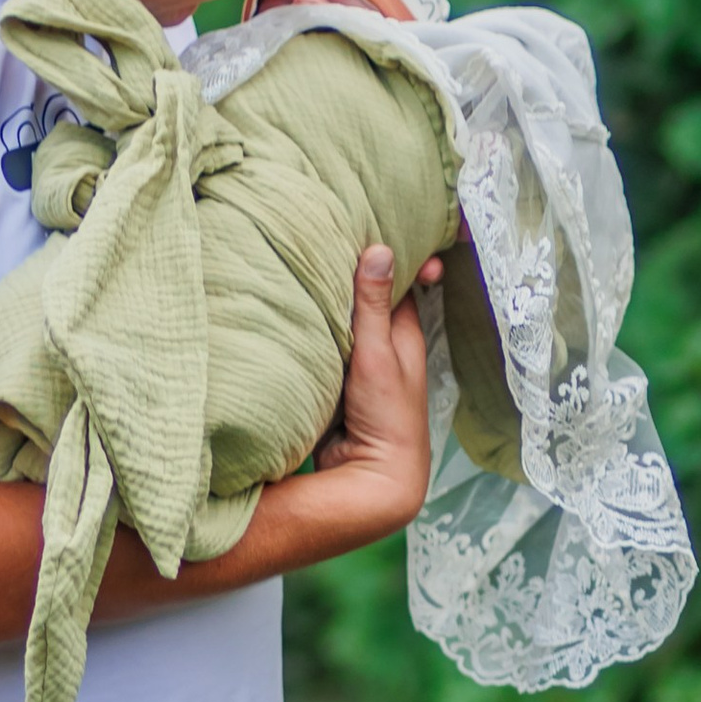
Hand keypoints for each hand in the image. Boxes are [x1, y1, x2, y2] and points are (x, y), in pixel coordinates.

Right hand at [312, 243, 439, 522]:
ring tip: (309, 260)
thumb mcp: (376, 354)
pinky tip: (297, 310)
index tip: (376, 224)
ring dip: (333, 301)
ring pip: (348, 322)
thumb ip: (373, 305)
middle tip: (331, 233)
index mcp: (403, 334)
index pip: (399, 281)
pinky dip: (319, 329)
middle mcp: (386, 347)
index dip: (391, 254)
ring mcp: (362, 365)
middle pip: (370, 299)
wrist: (372, 477)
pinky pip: (329, 345)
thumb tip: (381, 248)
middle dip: (356, 272)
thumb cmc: (385, 415)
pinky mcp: (339, 383)